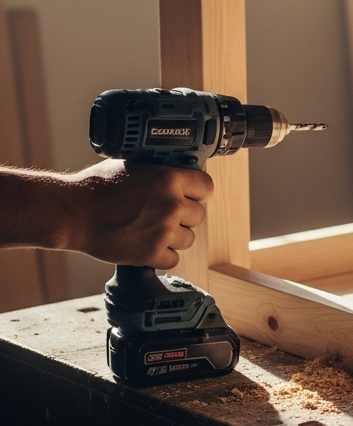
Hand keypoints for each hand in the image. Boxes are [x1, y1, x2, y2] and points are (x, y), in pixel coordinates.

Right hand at [59, 160, 213, 268]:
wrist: (72, 212)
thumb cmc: (98, 186)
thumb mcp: (135, 166)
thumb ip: (161, 172)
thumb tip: (180, 174)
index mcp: (171, 179)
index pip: (207, 188)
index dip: (199, 192)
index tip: (192, 196)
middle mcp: (172, 205)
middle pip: (199, 215)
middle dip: (185, 215)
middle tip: (166, 214)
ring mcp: (163, 231)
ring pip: (189, 239)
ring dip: (175, 236)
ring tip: (154, 229)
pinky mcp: (150, 254)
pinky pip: (173, 259)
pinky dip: (163, 255)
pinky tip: (149, 245)